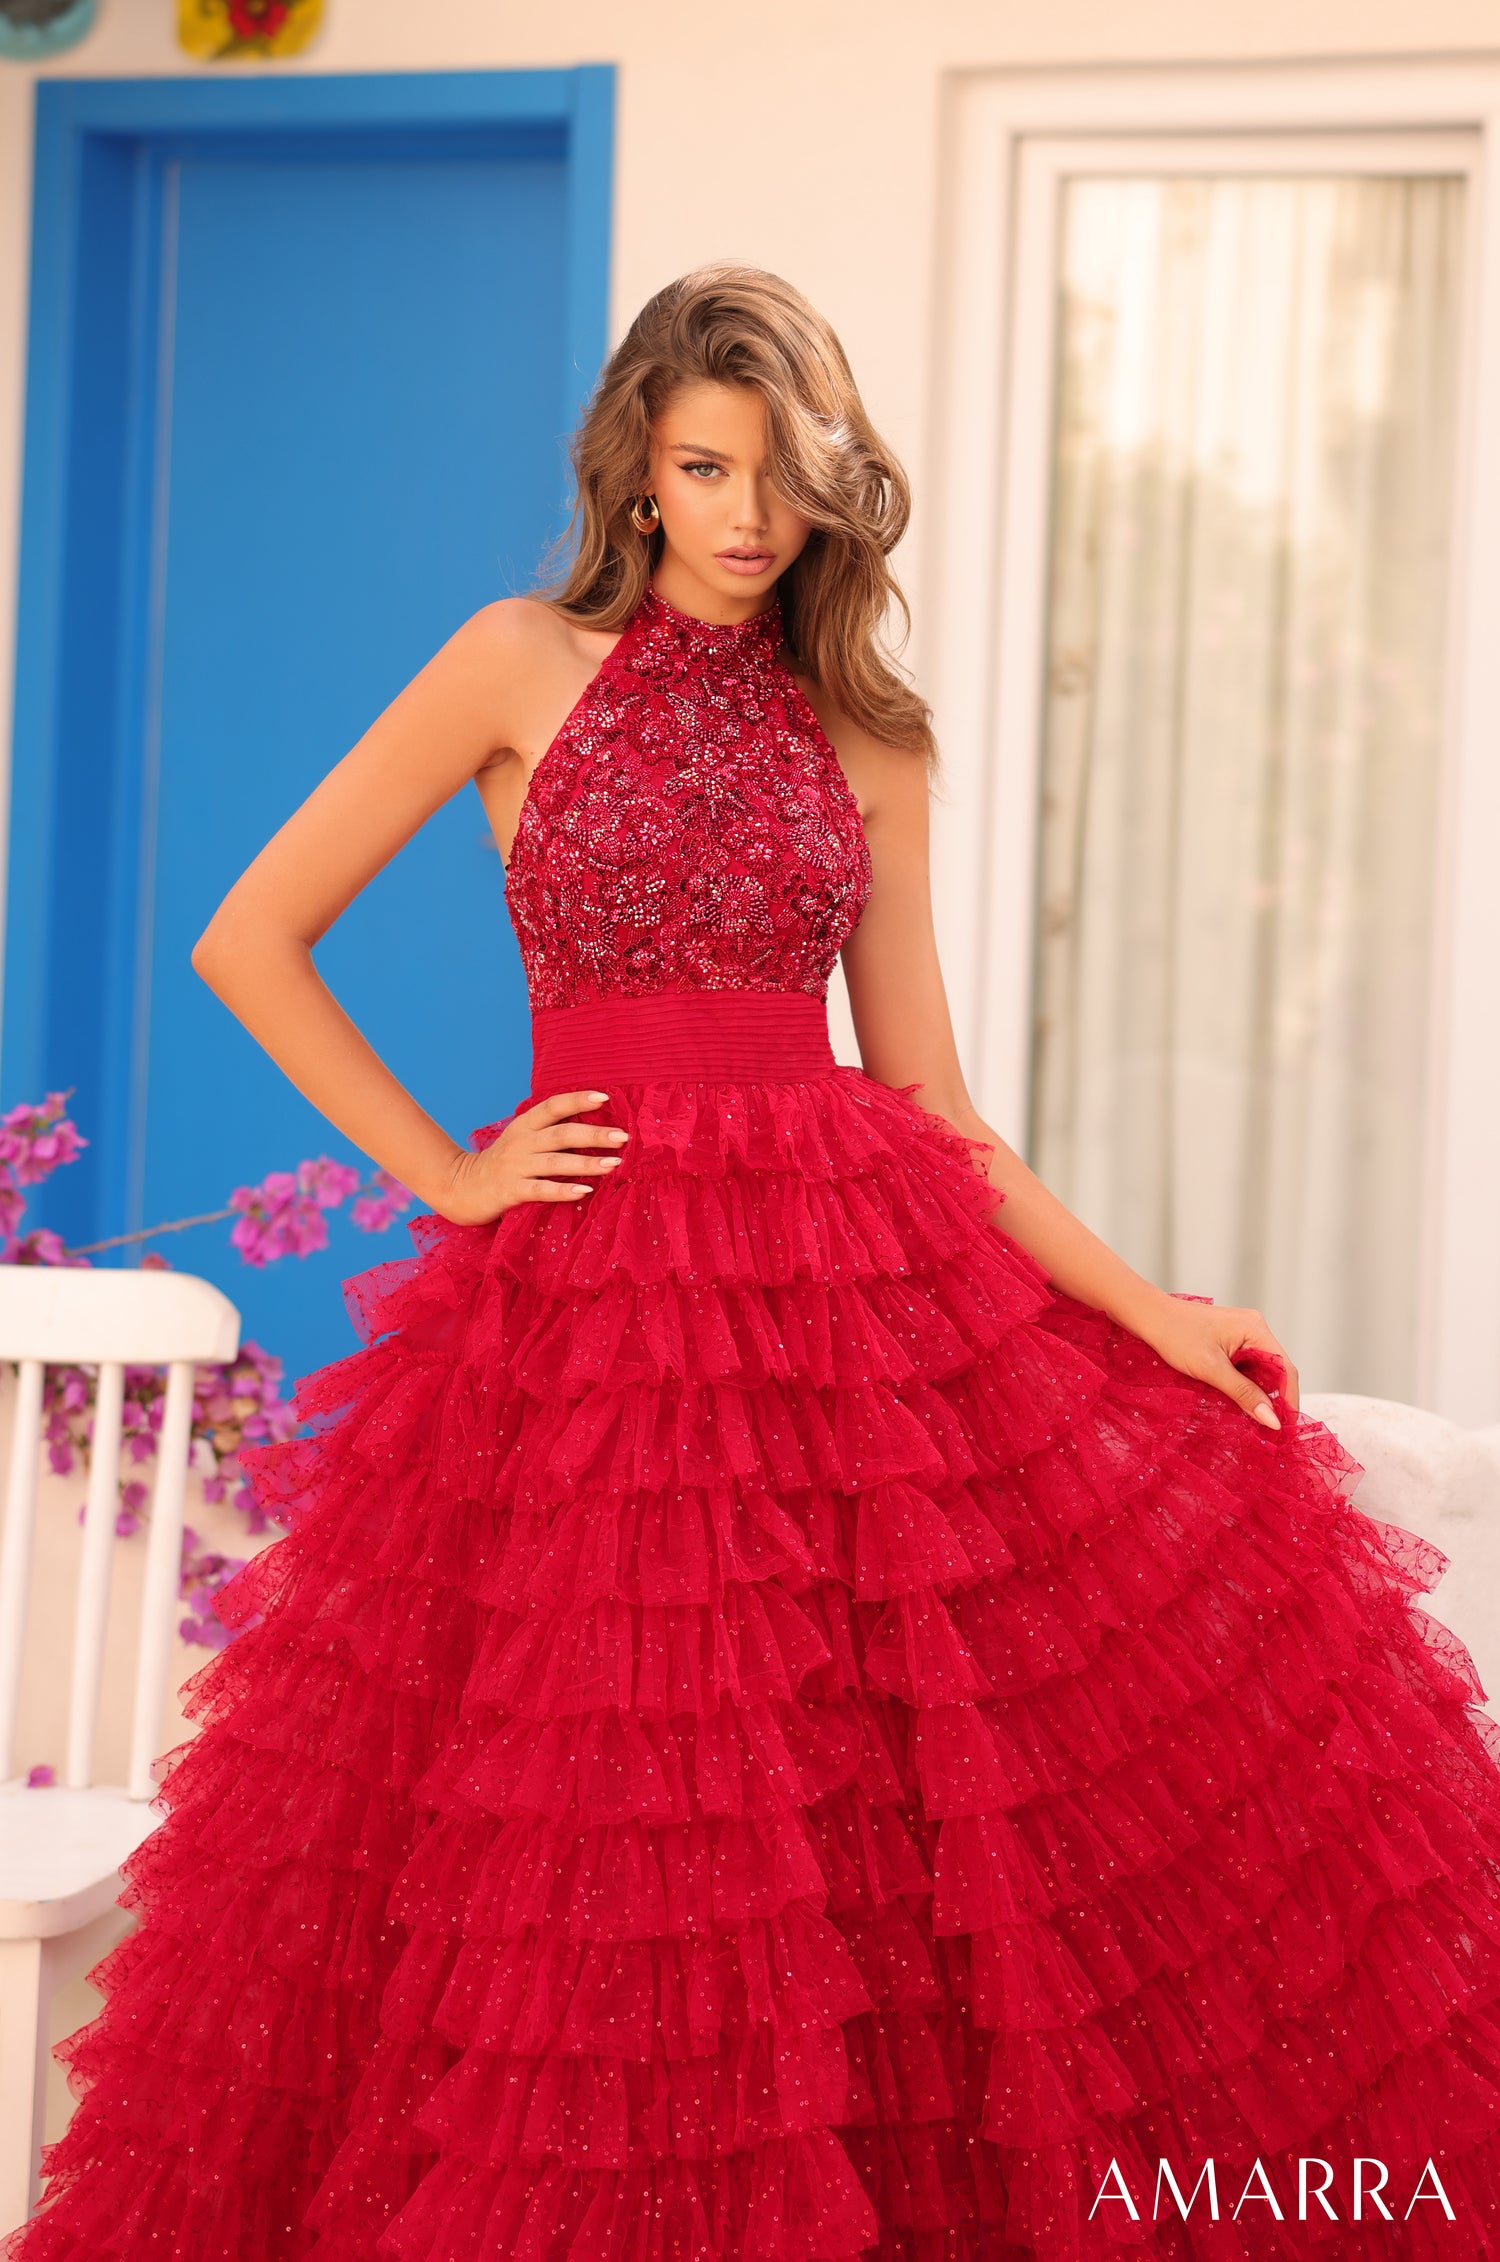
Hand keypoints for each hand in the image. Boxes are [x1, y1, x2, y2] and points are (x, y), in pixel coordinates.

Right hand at [433, 1090, 626, 1224]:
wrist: (460, 1188)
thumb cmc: (502, 1164)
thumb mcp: (521, 1139)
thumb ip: (549, 1132)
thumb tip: (594, 1127)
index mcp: (524, 1125)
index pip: (553, 1106)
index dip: (578, 1099)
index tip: (605, 1097)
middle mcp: (520, 1142)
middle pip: (561, 1134)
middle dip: (594, 1135)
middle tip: (623, 1137)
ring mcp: (515, 1167)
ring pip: (555, 1163)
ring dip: (587, 1163)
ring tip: (614, 1164)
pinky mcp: (511, 1191)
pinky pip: (541, 1190)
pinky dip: (563, 1191)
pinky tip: (585, 1191)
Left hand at [1125, 1290, 1298, 1430]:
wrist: (1148, 1317)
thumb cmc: (1175, 1336)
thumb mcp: (1211, 1369)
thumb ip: (1244, 1394)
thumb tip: (1273, 1420)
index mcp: (1256, 1329)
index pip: (1285, 1369)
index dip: (1289, 1401)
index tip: (1286, 1429)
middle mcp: (1254, 1328)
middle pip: (1276, 1370)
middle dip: (1275, 1400)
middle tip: (1271, 1431)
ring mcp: (1242, 1334)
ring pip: (1261, 1370)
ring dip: (1259, 1394)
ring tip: (1256, 1422)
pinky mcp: (1230, 1341)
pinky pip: (1246, 1367)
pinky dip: (1245, 1386)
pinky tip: (1240, 1403)